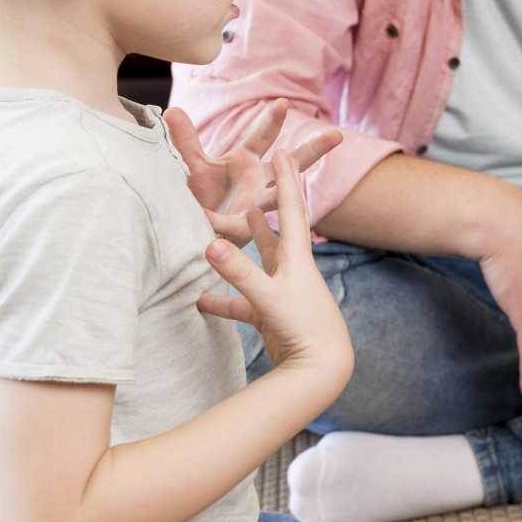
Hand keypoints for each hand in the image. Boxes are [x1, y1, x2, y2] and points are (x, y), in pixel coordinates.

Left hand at [168, 100, 342, 244]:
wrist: (190, 227)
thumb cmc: (199, 195)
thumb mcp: (192, 166)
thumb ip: (185, 141)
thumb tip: (173, 110)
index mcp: (246, 162)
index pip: (262, 137)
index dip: (272, 121)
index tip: (283, 103)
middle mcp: (259, 183)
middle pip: (291, 165)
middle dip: (313, 151)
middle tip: (336, 136)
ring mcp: (256, 207)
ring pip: (282, 198)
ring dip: (294, 191)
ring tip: (310, 200)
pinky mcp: (241, 231)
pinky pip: (234, 224)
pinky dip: (225, 223)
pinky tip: (226, 219)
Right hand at [198, 153, 352, 393]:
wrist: (322, 371)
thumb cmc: (303, 331)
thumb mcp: (267, 297)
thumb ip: (238, 272)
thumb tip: (208, 243)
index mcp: (297, 258)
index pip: (292, 209)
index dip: (287, 179)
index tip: (284, 150)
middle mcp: (293, 271)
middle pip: (277, 231)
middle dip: (268, 207)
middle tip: (259, 182)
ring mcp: (283, 293)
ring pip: (260, 264)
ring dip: (247, 247)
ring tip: (233, 227)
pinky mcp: (273, 316)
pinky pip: (243, 303)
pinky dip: (224, 300)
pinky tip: (199, 301)